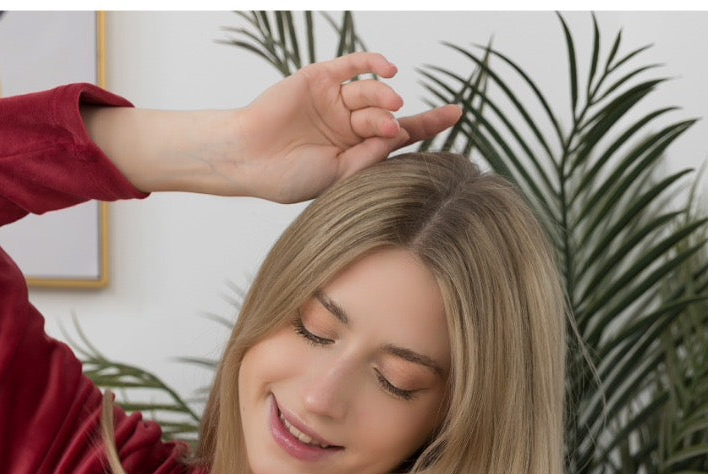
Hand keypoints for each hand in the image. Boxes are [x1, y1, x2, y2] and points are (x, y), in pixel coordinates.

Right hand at [231, 51, 462, 203]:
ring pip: (371, 94)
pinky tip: (389, 69)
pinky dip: (373, 63)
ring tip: (389, 109)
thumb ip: (370, 156)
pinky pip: (353, 65)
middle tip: (391, 128)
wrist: (250, 159)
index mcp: (354, 152)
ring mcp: (334, 100)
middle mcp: (347, 125)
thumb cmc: (289, 176)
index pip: (398, 137)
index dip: (428, 125)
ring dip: (384, 99)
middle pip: (387, 116)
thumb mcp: (339, 175)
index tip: (456, 115)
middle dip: (394, 121)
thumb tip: (399, 133)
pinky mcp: (320, 78)